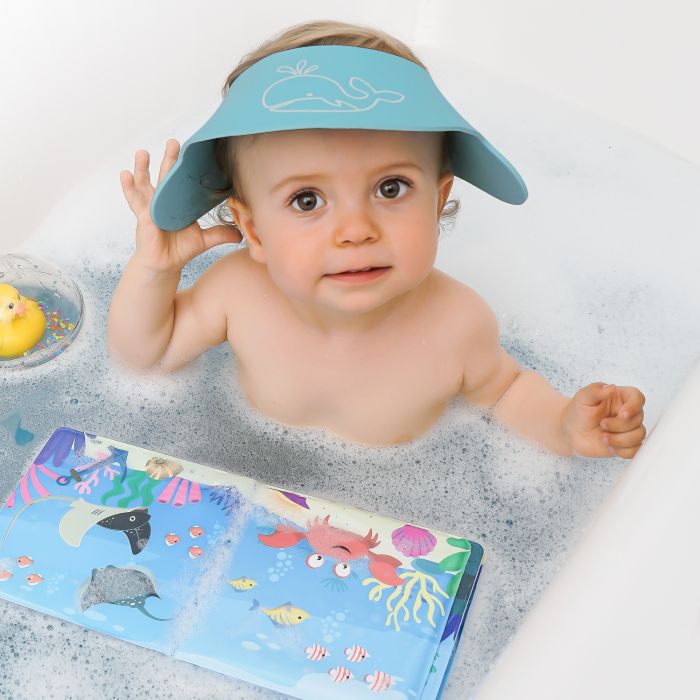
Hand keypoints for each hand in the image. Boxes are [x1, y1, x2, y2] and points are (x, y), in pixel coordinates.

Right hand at [119, 139, 241, 273]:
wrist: (165, 265)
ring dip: (142, 168)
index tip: (193, 151)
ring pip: (145, 184)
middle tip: (174, 142)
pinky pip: (134, 200)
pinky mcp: (143, 216)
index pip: (183, 181)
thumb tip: (241, 233)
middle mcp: (163, 201)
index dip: (187, 168)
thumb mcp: (204, 240)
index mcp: (178, 203)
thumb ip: (220, 234)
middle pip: (166, 176)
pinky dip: (128, 187)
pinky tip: (124, 174)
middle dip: (169, 159)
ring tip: (142, 152)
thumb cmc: (180, 250)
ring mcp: (151, 207)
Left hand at [561, 382, 645, 458]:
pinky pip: (635, 450)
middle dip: (618, 425)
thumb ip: (596, 390)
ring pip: (639, 435)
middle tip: (602, 424)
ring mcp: (628, 429)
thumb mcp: (583, 397)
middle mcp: (627, 413)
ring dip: (620, 439)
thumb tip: (611, 387)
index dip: (634, 406)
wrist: (570, 432)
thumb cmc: (578, 412)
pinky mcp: (626, 444)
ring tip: (603, 437)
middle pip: (638, 419)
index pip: (638, 398)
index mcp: (620, 398)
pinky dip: (622, 450)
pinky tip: (609, 445)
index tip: (623, 414)